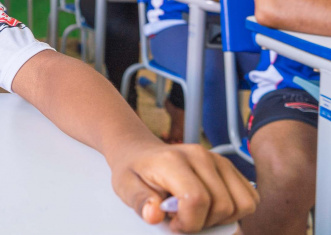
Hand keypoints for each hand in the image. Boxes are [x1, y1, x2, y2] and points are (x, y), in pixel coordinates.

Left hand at [110, 142, 257, 232]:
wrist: (140, 152)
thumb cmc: (134, 172)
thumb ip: (140, 202)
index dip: (188, 223)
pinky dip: (235, 211)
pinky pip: (250, 198)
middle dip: (203, 223)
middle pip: (222, 206)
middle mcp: (201, 156)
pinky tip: (210, 208)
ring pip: (242, 205)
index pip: (197, 200)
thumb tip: (154, 216)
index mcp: (174, 160)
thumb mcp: (125, 187)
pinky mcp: (229, 167)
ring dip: (221, 219)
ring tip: (196, 213)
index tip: (173, 224)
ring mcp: (219, 160)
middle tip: (181, 218)